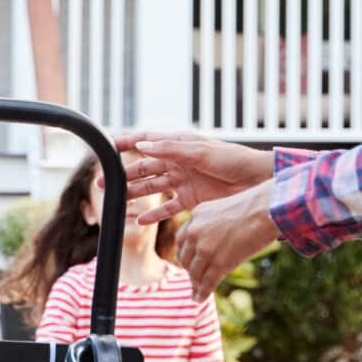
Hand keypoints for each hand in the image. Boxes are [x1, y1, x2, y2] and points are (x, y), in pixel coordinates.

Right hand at [115, 131, 274, 225]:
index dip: (126, 142)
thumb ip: (171, 149)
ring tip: (117, 202)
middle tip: (104, 184)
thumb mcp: (201, 152)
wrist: (257, 181)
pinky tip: (140, 220)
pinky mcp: (192, 199)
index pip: (147, 140)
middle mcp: (178, 162)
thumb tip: (142, 145)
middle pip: (144, 168)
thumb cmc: (234, 160)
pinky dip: (154, 214)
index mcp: (179, 145)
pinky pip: (168, 207)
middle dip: (123, 175)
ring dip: (134, 194)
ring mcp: (183, 181)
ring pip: (152, 188)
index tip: (107, 146)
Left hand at [174, 182, 279, 296]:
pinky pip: (206, 282)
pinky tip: (199, 299)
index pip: (182, 239)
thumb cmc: (254, 206)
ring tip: (197, 291)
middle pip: (185, 258)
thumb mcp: (224, 208)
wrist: (266, 209)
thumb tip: (218, 236)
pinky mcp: (219, 263)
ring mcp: (205, 249)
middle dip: (189, 269)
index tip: (187, 260)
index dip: (184, 253)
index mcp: (195, 216)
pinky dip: (202, 292)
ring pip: (195, 272)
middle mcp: (195, 232)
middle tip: (193, 277)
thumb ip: (214, 223)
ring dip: (195, 283)